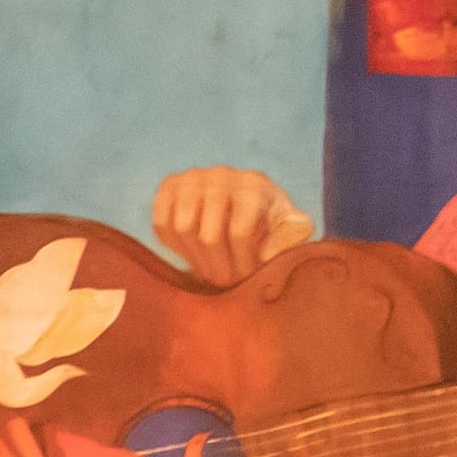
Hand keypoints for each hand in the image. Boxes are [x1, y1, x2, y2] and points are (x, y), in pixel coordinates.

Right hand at [151, 166, 309, 285]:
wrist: (241, 197)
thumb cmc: (267, 220)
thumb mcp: (290, 225)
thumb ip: (294, 233)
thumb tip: (280, 242)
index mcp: (253, 185)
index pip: (239, 234)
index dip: (242, 265)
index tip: (246, 279)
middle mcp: (221, 175)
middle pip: (209, 237)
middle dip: (217, 268)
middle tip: (223, 282)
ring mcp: (192, 178)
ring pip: (183, 230)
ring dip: (195, 259)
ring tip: (209, 269)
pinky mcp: (169, 185)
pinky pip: (162, 224)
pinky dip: (174, 245)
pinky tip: (192, 251)